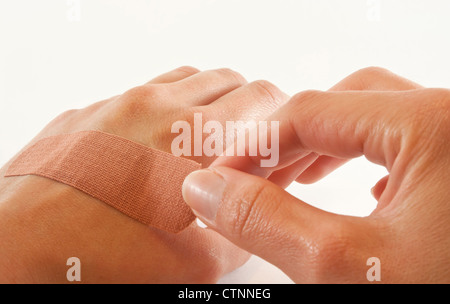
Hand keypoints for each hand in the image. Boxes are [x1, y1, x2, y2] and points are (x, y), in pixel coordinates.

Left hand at [0, 66, 288, 282]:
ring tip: (202, 138)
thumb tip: (256, 204)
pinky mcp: (89, 110)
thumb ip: (241, 226)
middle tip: (245, 140)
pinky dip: (166, 106)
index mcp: (190, 138)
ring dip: (207, 100)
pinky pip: (143, 92)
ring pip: (187, 78)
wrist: (16, 254)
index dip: (280, 115)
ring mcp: (117, 102)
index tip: (276, 138)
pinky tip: (156, 142)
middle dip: (248, 107)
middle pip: (228, 79)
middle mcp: (156, 106)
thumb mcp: (194, 262)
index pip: (261, 96)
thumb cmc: (99, 262)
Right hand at [182, 67, 449, 282]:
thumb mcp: (345, 267)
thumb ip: (264, 219)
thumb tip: (205, 188)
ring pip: (379, 122)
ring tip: (293, 180)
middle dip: (290, 142)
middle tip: (250, 179)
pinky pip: (411, 146)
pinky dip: (370, 161)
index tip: (218, 179)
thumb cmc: (445, 295)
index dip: (253, 145)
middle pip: (346, 106)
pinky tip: (362, 194)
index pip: (311, 112)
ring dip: (328, 147)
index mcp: (434, 124)